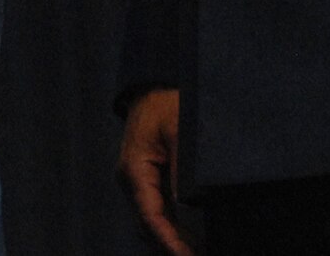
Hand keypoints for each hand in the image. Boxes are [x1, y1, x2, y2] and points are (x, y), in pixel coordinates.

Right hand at [118, 88, 192, 255]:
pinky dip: (171, 229)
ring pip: (151, 223)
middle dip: (171, 247)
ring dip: (171, 241)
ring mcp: (137, 183)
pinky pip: (157, 213)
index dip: (169, 241)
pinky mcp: (147, 182)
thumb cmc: (165, 105)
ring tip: (198, 252)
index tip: (188, 255)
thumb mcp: (179, 129)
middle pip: (148, 226)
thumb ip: (183, 166)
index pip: (150, 215)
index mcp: (134, 169)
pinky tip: (191, 240)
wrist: (152, 90)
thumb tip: (189, 202)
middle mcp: (131, 181)